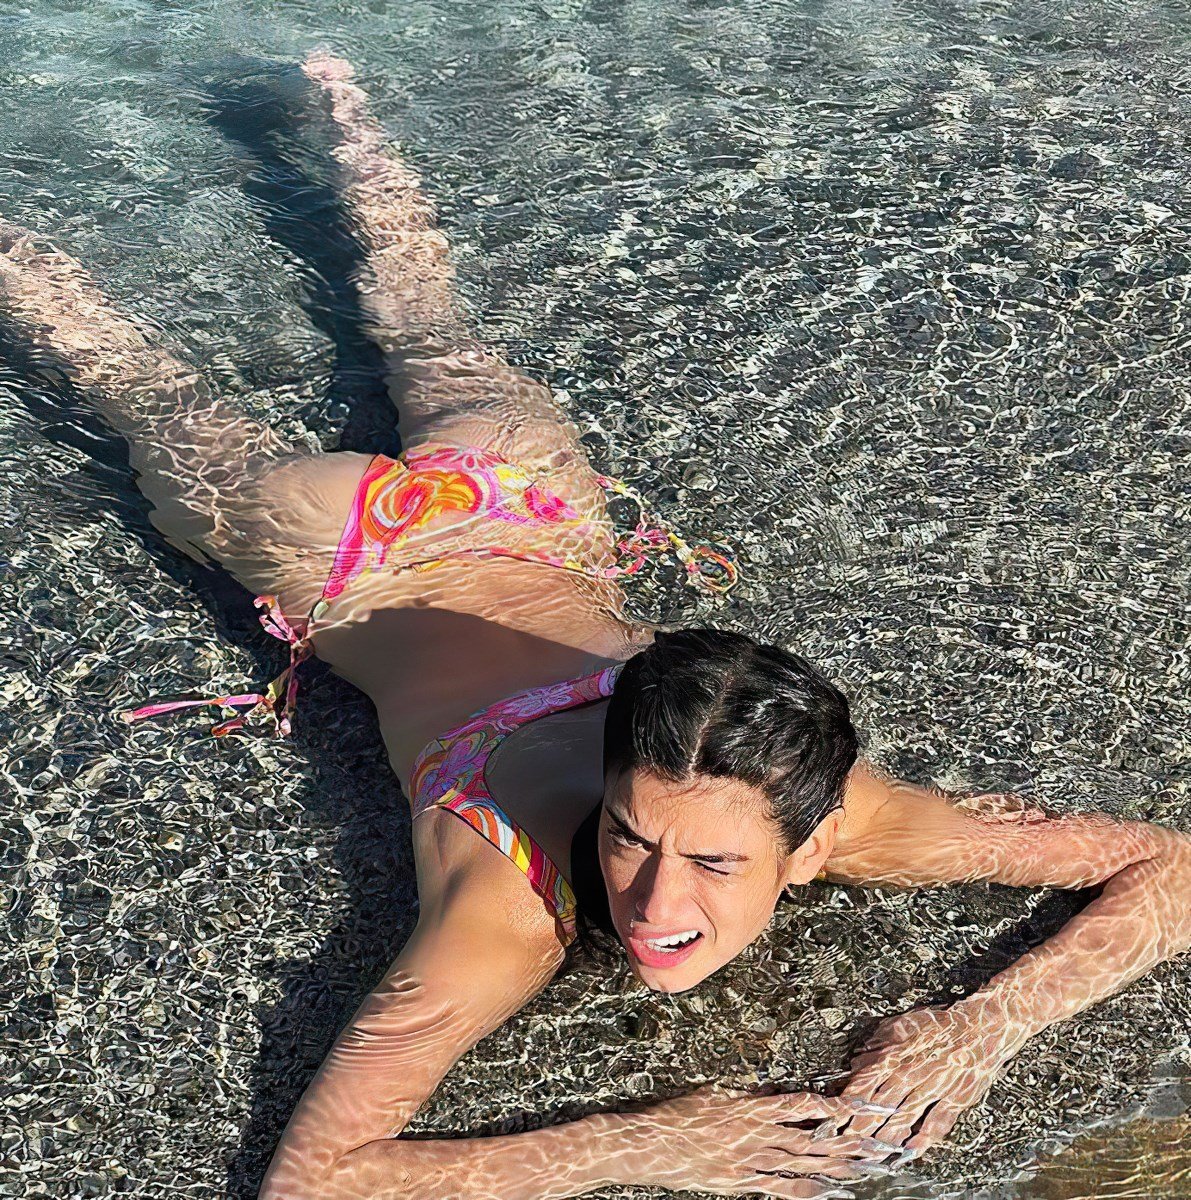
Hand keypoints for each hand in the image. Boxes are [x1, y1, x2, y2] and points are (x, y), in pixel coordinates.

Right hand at [635, 1084, 904, 1197]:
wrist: (651, 1146)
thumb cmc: (680, 1115)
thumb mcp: (716, 1093)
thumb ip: (748, 1096)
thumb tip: (774, 1096)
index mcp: (752, 1107)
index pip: (803, 1105)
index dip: (834, 1107)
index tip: (861, 1107)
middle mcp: (757, 1135)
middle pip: (813, 1140)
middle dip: (848, 1142)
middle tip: (881, 1144)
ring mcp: (751, 1163)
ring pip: (803, 1165)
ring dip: (837, 1167)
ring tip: (866, 1169)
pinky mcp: (742, 1184)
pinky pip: (780, 1189)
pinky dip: (807, 1190)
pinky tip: (828, 1192)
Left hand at [811, 1001, 1028, 1161]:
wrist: (981, 1026)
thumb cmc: (939, 1025)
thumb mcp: (902, 1025)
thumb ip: (877, 1045)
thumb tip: (857, 1062)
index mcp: (895, 1055)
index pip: (863, 1085)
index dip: (845, 1105)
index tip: (831, 1120)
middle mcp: (911, 1075)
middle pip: (879, 1108)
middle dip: (859, 1129)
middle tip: (845, 1146)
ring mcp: (933, 1090)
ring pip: (903, 1119)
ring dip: (885, 1139)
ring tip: (871, 1156)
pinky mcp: (955, 1100)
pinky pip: (936, 1124)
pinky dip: (922, 1140)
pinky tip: (910, 1153)